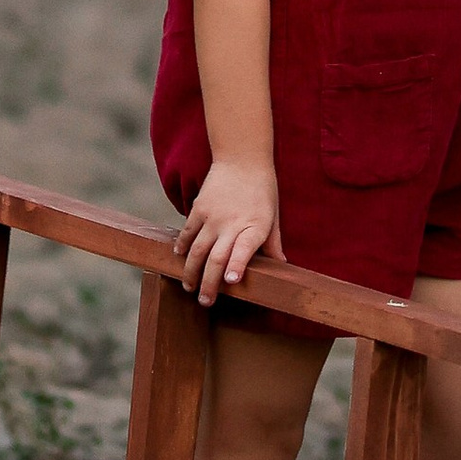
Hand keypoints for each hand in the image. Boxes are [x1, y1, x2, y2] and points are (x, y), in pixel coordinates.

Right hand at [176, 156, 282, 305]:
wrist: (243, 157)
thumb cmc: (262, 189)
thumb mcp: (273, 216)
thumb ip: (273, 243)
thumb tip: (281, 267)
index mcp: (254, 227)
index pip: (243, 250)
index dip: (236, 267)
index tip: (230, 282)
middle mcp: (232, 224)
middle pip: (215, 259)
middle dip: (208, 284)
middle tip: (205, 302)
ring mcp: (212, 216)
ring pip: (197, 250)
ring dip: (191, 272)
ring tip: (189, 287)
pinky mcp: (199, 208)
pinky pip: (187, 232)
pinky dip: (182, 247)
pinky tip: (179, 258)